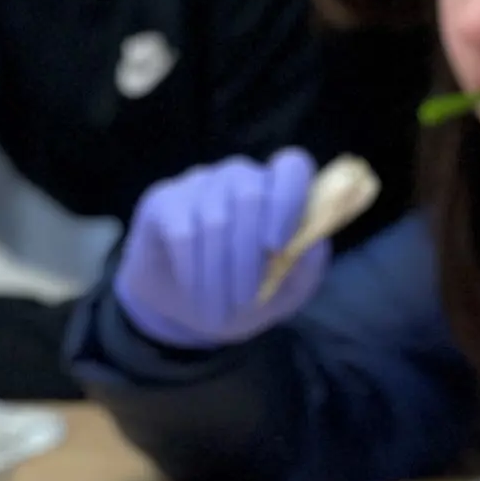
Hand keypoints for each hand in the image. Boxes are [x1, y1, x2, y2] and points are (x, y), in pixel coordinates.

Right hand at [115, 149, 326, 349]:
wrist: (185, 313)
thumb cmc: (243, 297)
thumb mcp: (283, 295)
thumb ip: (306, 269)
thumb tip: (315, 242)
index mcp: (276, 191)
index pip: (291, 167)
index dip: (289, 199)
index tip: (278, 246)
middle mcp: (238, 177)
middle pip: (250, 193)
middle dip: (248, 256)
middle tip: (245, 300)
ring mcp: (199, 185)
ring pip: (214, 219)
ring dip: (218, 274)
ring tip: (216, 311)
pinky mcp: (164, 201)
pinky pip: (182, 231)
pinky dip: (191, 270)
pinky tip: (193, 290)